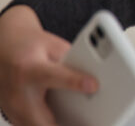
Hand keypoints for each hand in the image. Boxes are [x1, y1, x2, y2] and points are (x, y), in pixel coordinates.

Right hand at [0, 5, 97, 125]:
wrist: (3, 50)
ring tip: (86, 123)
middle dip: (66, 125)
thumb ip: (71, 60)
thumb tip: (95, 76)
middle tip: (92, 123)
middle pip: (41, 120)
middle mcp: (17, 93)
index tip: (94, 85)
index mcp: (29, 68)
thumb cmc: (30, 46)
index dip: (74, 81)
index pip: (53, 76)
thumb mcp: (53, 45)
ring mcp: (12, 109)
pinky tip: (69, 124)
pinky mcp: (14, 117)